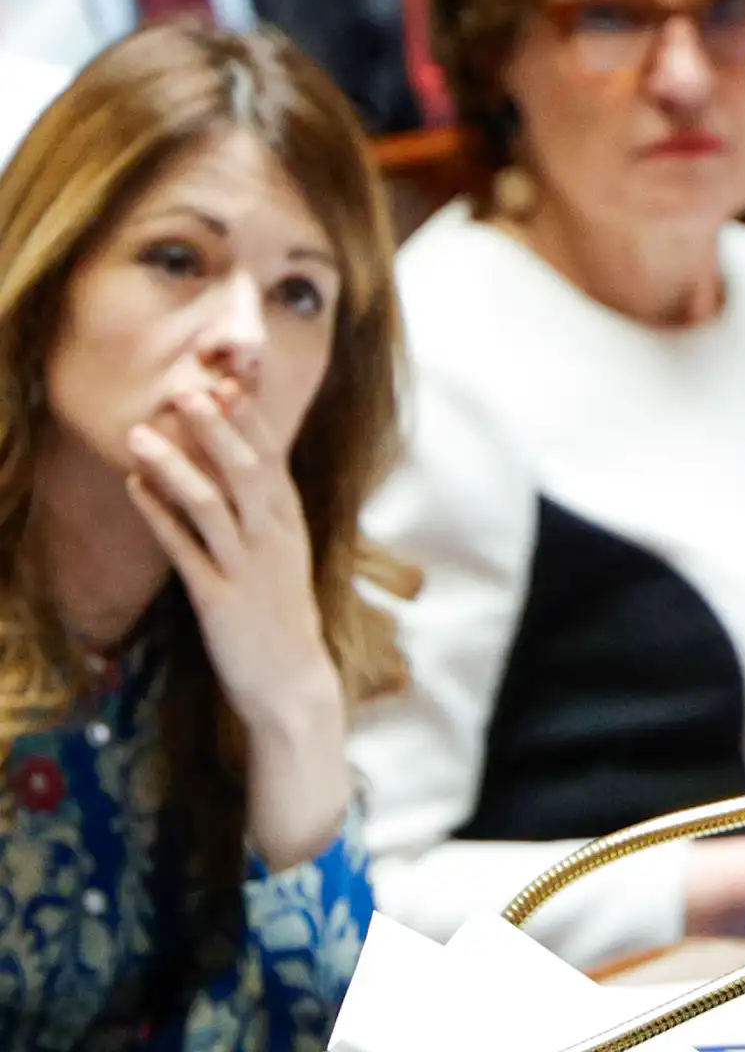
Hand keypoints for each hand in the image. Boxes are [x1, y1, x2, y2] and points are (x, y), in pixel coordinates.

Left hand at [125, 382, 348, 866]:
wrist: (293, 682)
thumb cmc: (280, 613)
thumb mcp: (277, 552)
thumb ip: (255, 508)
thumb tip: (227, 459)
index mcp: (289, 521)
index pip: (271, 458)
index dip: (249, 418)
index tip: (228, 377)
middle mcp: (273, 538)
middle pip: (246, 471)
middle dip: (216, 429)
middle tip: (189, 389)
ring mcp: (248, 568)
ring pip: (212, 506)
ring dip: (176, 467)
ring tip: (141, 435)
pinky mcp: (220, 600)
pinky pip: (186, 551)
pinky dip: (160, 517)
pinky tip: (135, 489)